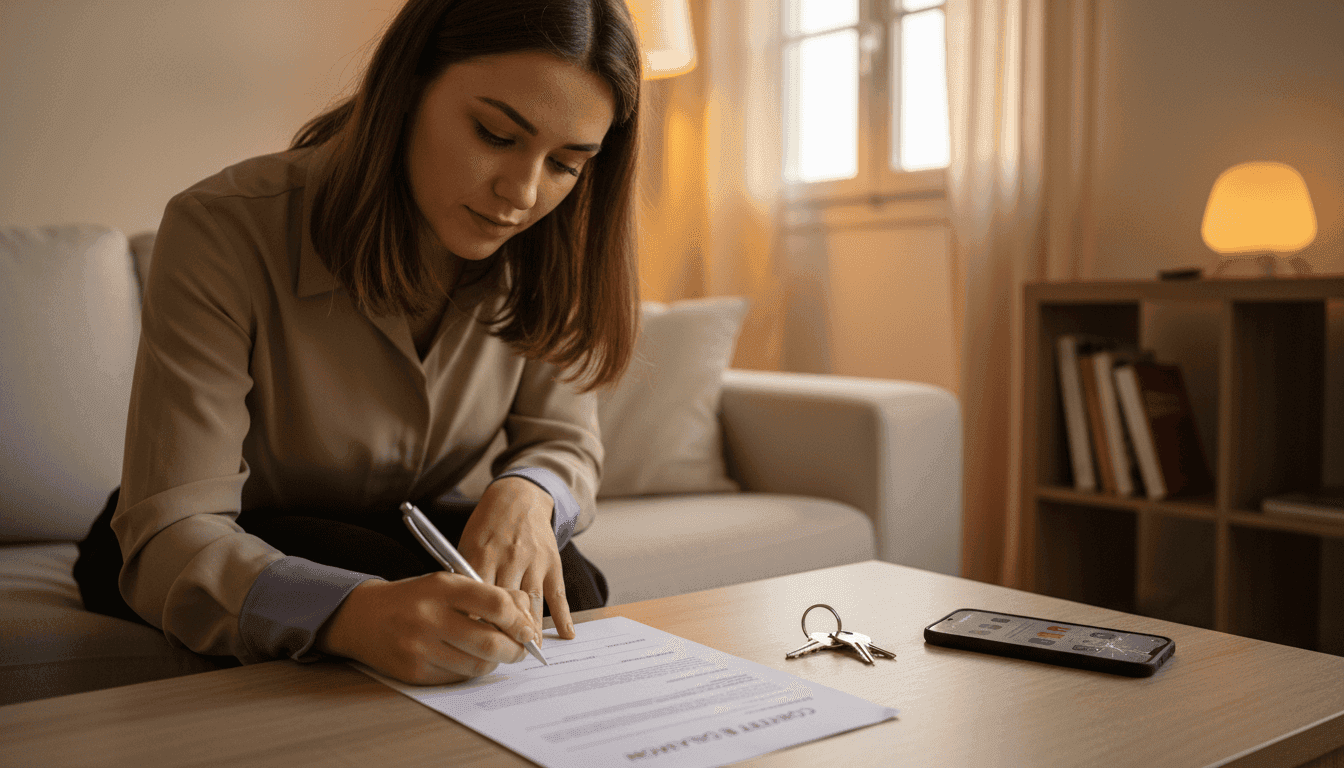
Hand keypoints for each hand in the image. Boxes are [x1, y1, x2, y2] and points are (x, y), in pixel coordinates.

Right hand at [316, 574, 538, 684]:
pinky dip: (471, 671)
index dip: (520, 621)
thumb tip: (526, 614)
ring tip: (498, 654)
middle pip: (490, 642)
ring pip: (477, 665)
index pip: (496, 605)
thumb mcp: (447, 582)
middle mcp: (429, 617)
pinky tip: (471, 660)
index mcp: (442, 587)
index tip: (528, 629)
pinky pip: (457, 678)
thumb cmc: (414, 598)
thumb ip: (487, 594)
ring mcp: (419, 647)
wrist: (362, 616)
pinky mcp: (413, 672)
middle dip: (516, 650)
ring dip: (496, 663)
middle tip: (522, 649)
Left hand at [457, 476, 574, 638]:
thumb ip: (465, 576)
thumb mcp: (467, 544)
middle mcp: (509, 557)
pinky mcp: (552, 561)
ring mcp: (533, 560)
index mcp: (482, 553)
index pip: (478, 596)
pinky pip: (558, 593)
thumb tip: (462, 615)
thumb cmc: (487, 527)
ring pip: (532, 602)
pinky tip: (566, 635)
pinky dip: (563, 615)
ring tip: (529, 651)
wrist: (518, 497)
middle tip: (503, 656)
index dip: (476, 622)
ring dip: (531, 629)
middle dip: (504, 632)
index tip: (473, 646)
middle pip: (506, 603)